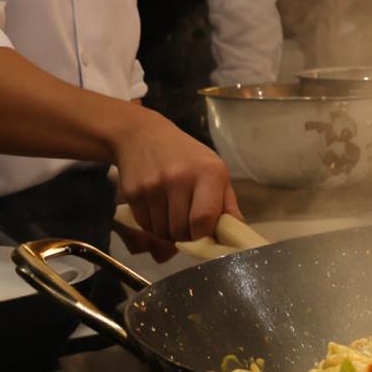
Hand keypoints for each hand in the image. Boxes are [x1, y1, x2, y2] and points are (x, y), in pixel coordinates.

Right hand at [108, 107, 238, 260]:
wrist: (144, 135)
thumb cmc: (187, 156)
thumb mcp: (215, 171)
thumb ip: (227, 204)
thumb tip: (237, 235)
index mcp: (207, 173)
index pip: (204, 220)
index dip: (204, 235)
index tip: (205, 233)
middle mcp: (179, 178)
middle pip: (181, 231)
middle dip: (187, 236)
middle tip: (188, 226)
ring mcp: (153, 186)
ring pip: (162, 232)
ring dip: (168, 232)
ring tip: (172, 216)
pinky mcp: (133, 193)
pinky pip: (145, 226)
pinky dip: (153, 226)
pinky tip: (157, 210)